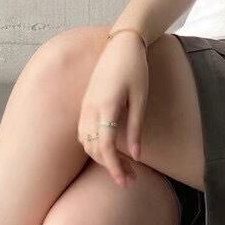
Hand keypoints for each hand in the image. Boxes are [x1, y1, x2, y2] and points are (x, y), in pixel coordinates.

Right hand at [78, 33, 150, 187]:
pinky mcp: (86, 103)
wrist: (122, 43)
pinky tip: (106, 149)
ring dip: (101, 158)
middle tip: (130, 179)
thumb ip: (136, 127)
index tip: (125, 182)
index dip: (114, 168)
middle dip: (110, 167)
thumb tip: (136, 155)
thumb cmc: (135, 68)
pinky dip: (93, 145)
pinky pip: (83, 132)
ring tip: (121, 166)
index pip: (105, 148)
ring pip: (86, 143)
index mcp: (106, 108)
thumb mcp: (141, 97)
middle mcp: (90, 109)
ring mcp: (85, 106)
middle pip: (94, 149)